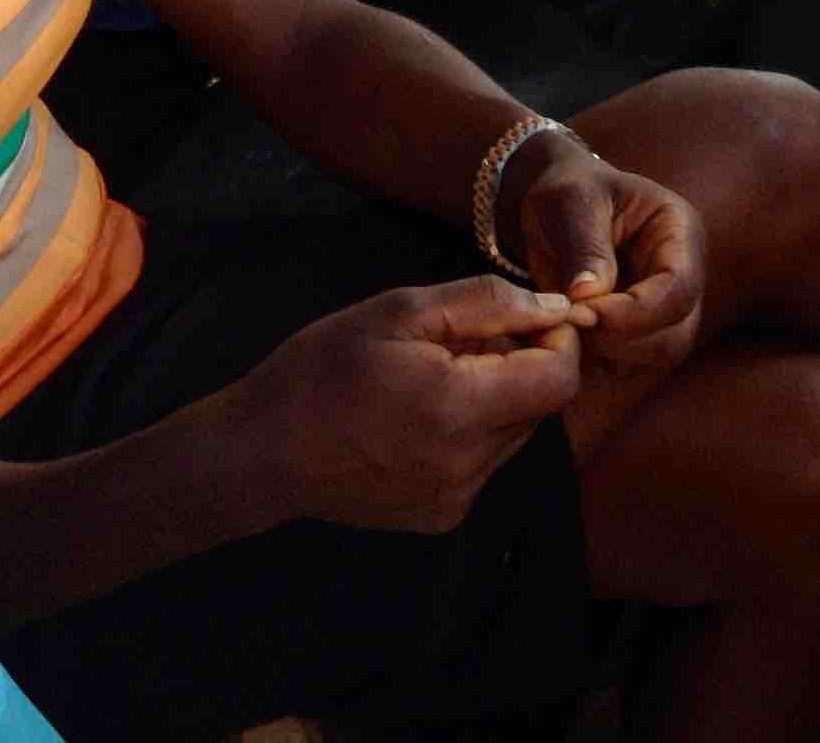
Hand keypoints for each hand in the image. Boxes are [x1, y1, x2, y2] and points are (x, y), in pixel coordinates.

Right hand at [236, 276, 591, 531]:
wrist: (260, 451)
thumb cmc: (323, 369)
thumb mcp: (401, 311)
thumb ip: (487, 303)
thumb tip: (555, 307)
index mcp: (460, 408)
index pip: (560, 379)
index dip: (557, 340)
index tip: (528, 316)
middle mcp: (468, 464)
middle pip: (539, 405)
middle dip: (520, 364)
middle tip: (461, 341)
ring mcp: (456, 497)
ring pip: (514, 434)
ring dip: (495, 398)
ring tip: (433, 377)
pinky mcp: (441, 516)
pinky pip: (484, 463)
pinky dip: (471, 432)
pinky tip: (419, 417)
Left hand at [503, 134, 706, 378]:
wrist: (556, 209)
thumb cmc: (567, 194)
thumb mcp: (570, 203)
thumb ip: (584, 246)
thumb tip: (587, 295)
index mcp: (680, 232)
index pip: (679, 287)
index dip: (635, 310)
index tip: (581, 311)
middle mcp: (685, 276)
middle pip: (677, 333)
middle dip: (621, 338)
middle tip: (569, 320)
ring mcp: (668, 309)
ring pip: (656, 356)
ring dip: (609, 353)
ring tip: (566, 322)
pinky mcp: (643, 334)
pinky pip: (630, 365)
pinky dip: (598, 360)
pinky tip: (569, 333)